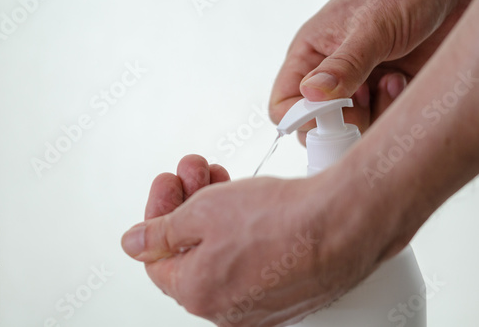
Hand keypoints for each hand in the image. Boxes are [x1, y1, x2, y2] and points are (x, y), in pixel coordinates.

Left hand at [121, 155, 399, 325]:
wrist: (345, 222)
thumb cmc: (282, 221)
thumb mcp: (202, 213)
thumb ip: (161, 232)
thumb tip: (134, 244)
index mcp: (197, 292)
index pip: (157, 255)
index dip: (158, 213)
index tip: (168, 185)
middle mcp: (227, 307)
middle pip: (191, 251)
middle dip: (187, 204)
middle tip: (195, 173)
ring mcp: (259, 301)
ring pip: (222, 252)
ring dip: (215, 212)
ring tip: (221, 178)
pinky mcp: (285, 289)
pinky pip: (250, 259)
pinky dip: (242, 230)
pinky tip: (248, 203)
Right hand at [270, 0, 472, 144]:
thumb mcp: (371, 27)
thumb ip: (343, 64)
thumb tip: (311, 95)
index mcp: (310, 56)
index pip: (284, 105)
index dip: (300, 117)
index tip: (328, 117)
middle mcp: (329, 78)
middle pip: (313, 126)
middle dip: (336, 125)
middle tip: (359, 109)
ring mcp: (357, 90)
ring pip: (347, 131)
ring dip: (370, 116)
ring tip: (388, 82)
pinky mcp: (383, 98)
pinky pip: (377, 125)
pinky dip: (390, 110)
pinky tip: (399, 82)